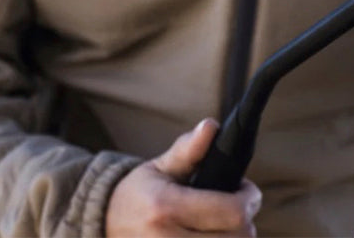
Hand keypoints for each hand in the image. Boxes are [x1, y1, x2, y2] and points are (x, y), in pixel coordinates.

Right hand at [105, 119, 261, 236]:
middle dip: (245, 221)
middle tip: (236, 207)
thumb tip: (210, 126)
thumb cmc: (138, 194)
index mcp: (166, 209)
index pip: (232, 212)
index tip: (245, 190)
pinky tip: (213, 236)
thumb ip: (188, 148)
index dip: (249, 198)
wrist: (104, 227)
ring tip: (224, 223)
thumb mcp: (160, 167)